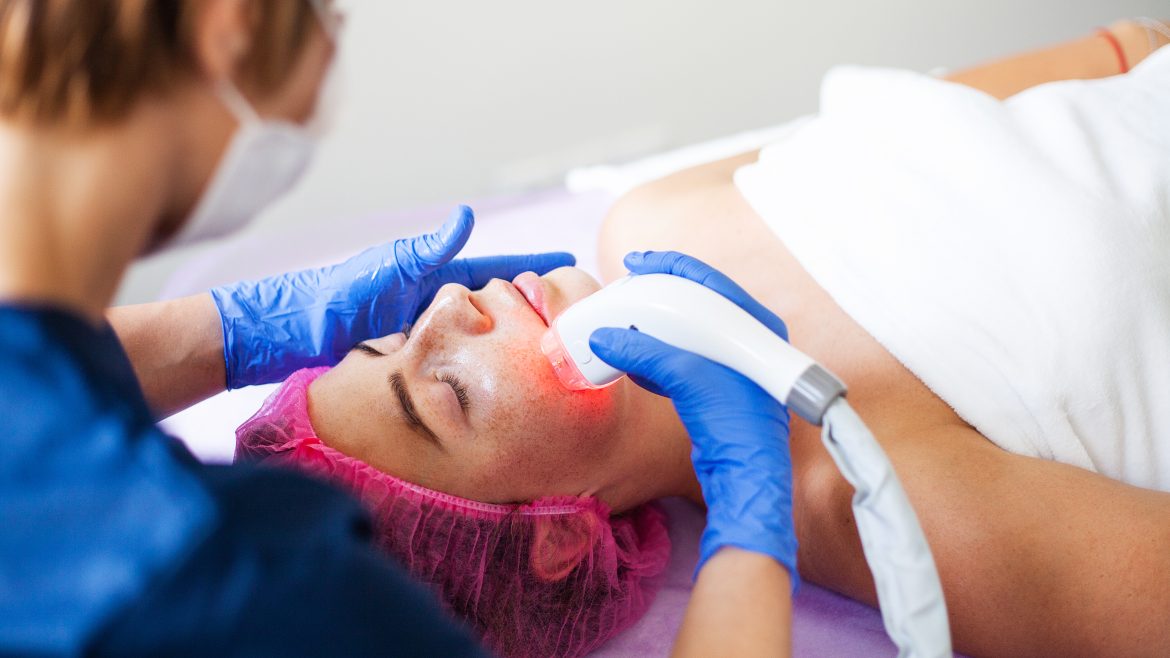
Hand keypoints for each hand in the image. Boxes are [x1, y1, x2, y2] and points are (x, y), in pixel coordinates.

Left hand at [212, 206, 574, 388]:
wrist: (299, 331)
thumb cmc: (340, 295)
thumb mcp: (390, 267)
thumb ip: (430, 248)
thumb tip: (467, 215)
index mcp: (435, 274)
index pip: (496, 267)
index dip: (532, 265)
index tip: (568, 262)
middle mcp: (436, 300)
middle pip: (497, 299)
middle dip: (533, 300)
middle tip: (574, 306)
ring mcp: (428, 327)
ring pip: (482, 329)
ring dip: (514, 332)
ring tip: (552, 338)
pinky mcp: (417, 354)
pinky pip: (462, 355)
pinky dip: (486, 357)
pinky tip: (505, 367)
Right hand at [590, 251, 796, 585]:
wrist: (748, 476)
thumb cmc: (736, 425)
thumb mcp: (688, 378)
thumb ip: (645, 353)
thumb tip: (606, 339)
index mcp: (755, 325)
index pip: (708, 280)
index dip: (670, 267)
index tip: (637, 263)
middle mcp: (750, 340)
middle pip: (694, 304)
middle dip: (655, 301)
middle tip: (624, 295)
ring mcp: (736, 366)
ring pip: (685, 333)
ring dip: (652, 330)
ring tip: (623, 326)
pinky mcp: (720, 390)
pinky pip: (682, 360)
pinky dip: (656, 357)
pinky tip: (634, 360)